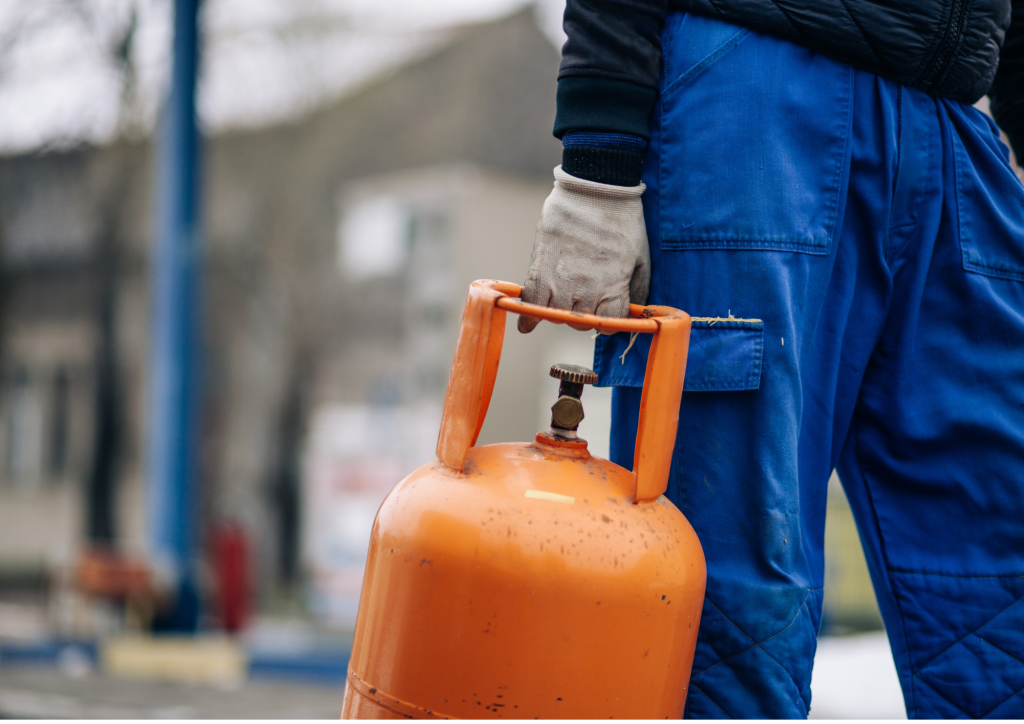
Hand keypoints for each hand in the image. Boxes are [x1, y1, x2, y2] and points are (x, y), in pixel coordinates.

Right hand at [518, 166, 649, 332]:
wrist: (595, 189)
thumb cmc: (623, 221)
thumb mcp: (642, 257)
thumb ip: (637, 288)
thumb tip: (634, 311)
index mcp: (613, 288)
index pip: (609, 324)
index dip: (610, 320)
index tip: (607, 311)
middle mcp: (585, 291)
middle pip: (581, 323)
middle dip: (584, 314)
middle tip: (585, 296)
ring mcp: (560, 282)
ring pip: (556, 317)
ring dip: (560, 312)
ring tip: (563, 297)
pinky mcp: (540, 269)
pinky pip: (530, 303)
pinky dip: (528, 317)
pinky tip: (528, 325)